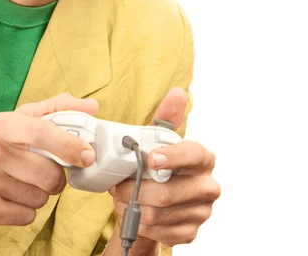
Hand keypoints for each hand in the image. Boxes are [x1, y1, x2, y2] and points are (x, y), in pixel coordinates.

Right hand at [0, 93, 97, 226]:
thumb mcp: (17, 119)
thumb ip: (56, 109)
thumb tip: (91, 107)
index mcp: (1, 124)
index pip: (41, 131)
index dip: (69, 144)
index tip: (87, 155)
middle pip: (49, 173)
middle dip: (55, 176)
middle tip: (42, 169)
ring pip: (42, 197)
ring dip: (40, 193)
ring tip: (21, 181)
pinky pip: (28, 215)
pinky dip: (26, 209)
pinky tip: (11, 197)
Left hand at [109, 88, 219, 246]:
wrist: (153, 203)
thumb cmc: (157, 167)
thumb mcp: (158, 141)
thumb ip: (166, 117)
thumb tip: (178, 93)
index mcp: (203, 159)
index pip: (193, 155)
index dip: (172, 157)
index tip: (151, 159)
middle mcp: (208, 186)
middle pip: (169, 191)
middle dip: (137, 189)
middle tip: (118, 184)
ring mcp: (201, 212)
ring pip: (158, 213)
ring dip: (133, 206)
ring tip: (122, 196)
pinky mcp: (190, 233)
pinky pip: (158, 232)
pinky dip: (139, 223)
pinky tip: (135, 213)